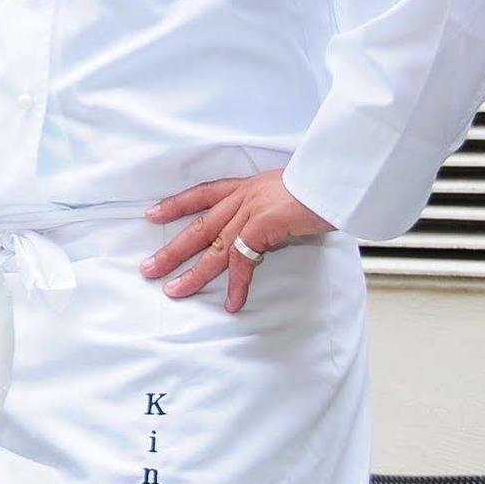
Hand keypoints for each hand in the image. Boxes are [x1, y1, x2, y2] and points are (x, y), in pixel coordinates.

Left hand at [141, 171, 332, 313]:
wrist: (335, 179)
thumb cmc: (320, 187)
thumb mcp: (286, 192)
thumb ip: (270, 209)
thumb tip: (267, 231)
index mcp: (245, 186)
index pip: (201, 195)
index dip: (175, 206)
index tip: (152, 215)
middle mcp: (242, 198)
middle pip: (199, 228)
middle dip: (172, 250)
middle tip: (149, 268)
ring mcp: (250, 212)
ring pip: (213, 249)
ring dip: (193, 274)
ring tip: (174, 291)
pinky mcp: (262, 227)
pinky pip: (243, 262)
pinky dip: (237, 286)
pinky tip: (232, 304)